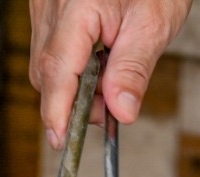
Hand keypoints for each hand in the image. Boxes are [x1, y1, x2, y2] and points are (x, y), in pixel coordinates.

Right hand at [29, 0, 192, 147]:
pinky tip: (99, 60)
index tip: (63, 140)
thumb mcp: (154, 24)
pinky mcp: (47, 8)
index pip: (58, 69)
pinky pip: (51, 49)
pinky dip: (73, 67)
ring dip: (74, 86)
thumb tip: (121, 112)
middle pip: (48, 72)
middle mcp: (52, 5)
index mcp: (78, 6)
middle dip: (74, 102)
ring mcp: (44, 6)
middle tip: (112, 107)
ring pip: (46, 64)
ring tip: (112, 77)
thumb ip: (134, 70)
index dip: (57, 110)